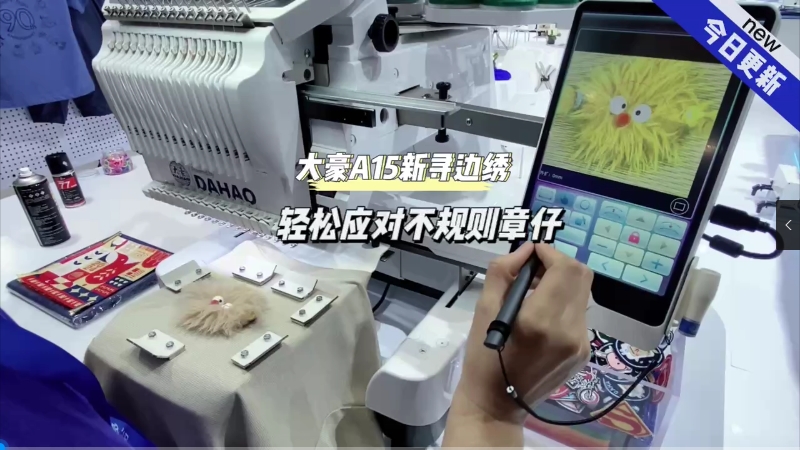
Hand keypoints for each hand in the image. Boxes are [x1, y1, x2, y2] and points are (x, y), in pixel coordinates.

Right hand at [452, 242, 592, 424]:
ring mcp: (581, 344)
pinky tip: (542, 314)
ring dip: (562, 282)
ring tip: (534, 291)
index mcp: (540, 321)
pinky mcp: (584, 352)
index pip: (564, 268)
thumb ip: (503, 273)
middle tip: (533, 270)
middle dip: (558, 263)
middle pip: (581, 276)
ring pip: (583, 293)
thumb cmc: (483, 358)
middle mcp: (569, 331)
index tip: (530, 254)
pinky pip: (580, 313)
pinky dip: (564, 302)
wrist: (497, 405)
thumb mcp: (483, 311)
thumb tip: (525, 250)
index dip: (549, 252)